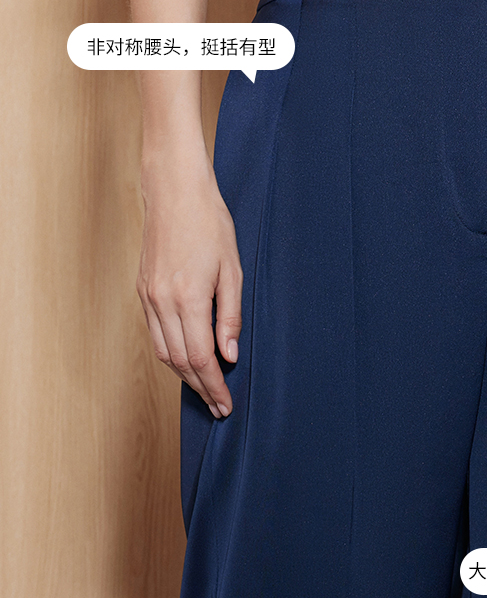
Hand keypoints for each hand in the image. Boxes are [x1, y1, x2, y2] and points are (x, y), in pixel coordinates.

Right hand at [136, 159, 241, 418]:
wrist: (174, 192)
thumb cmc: (210, 224)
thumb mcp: (233, 269)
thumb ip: (230, 316)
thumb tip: (229, 355)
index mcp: (189, 298)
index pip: (201, 358)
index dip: (214, 386)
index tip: (226, 405)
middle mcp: (163, 303)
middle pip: (180, 362)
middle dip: (200, 388)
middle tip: (219, 405)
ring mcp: (148, 297)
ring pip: (163, 352)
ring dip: (183, 374)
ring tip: (205, 387)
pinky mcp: (142, 290)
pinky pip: (155, 333)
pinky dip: (171, 353)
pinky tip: (187, 357)